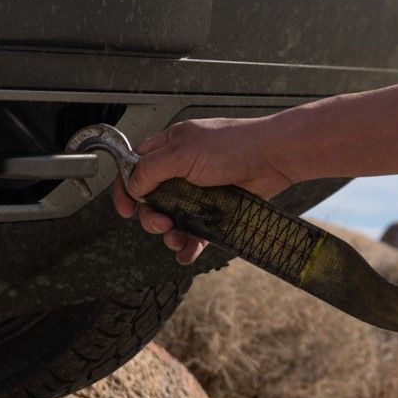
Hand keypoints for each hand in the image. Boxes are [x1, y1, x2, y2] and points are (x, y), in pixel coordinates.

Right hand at [110, 115, 301, 265]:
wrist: (272, 157)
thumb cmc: (233, 145)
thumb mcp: (183, 152)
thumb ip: (152, 169)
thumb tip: (132, 186)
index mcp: (169, 148)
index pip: (135, 168)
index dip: (126, 189)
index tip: (125, 209)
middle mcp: (181, 169)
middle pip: (152, 200)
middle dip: (151, 216)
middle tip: (162, 223)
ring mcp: (198, 190)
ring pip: (173, 219)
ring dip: (170, 234)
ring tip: (177, 239)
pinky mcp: (216, 209)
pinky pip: (196, 232)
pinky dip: (189, 245)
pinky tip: (188, 252)